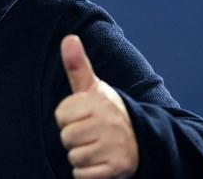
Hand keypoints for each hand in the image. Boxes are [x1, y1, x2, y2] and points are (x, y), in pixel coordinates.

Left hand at [55, 35, 138, 178]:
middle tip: (91, 133)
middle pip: (66, 138)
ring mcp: (114, 146)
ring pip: (74, 158)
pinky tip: (100, 162)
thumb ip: (77, 65)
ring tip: (97, 147)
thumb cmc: (106, 111)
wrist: (142, 139)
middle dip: (74, 139)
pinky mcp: (117, 168)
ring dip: (81, 157)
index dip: (68, 118)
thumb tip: (68, 38)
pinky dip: (87, 173)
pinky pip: (83, 175)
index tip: (83, 116)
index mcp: (100, 100)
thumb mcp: (93, 88)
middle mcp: (109, 122)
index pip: (61, 115)